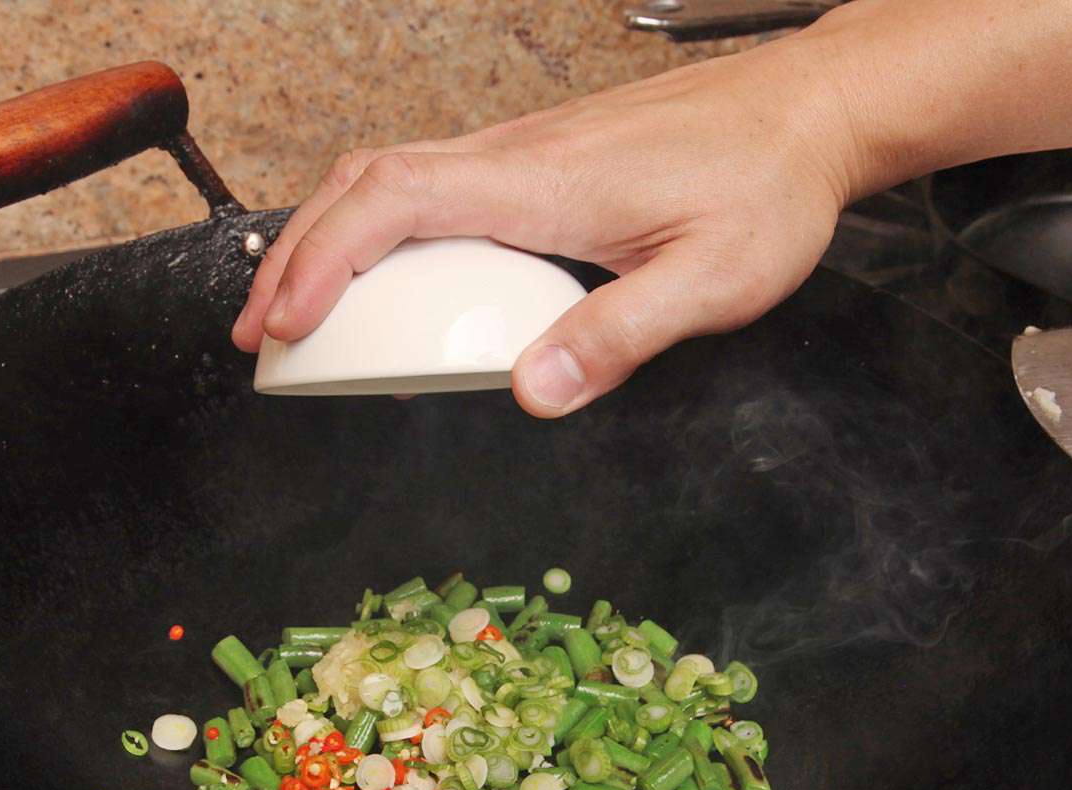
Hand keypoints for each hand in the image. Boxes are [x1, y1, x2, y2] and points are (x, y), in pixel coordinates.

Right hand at [232, 32, 868, 416]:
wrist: (810, 112)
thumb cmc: (768, 187)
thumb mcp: (712, 280)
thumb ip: (619, 338)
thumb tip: (529, 395)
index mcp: (543, 183)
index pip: (394, 201)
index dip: (323, 260)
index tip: (284, 323)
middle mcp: (517, 154)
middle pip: (365, 182)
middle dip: (295, 255)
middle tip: (261, 334)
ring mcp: (523, 150)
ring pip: (390, 176)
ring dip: (329, 238)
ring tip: (300, 310)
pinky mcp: (538, 158)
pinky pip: (431, 183)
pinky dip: (378, 227)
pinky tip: (386, 276)